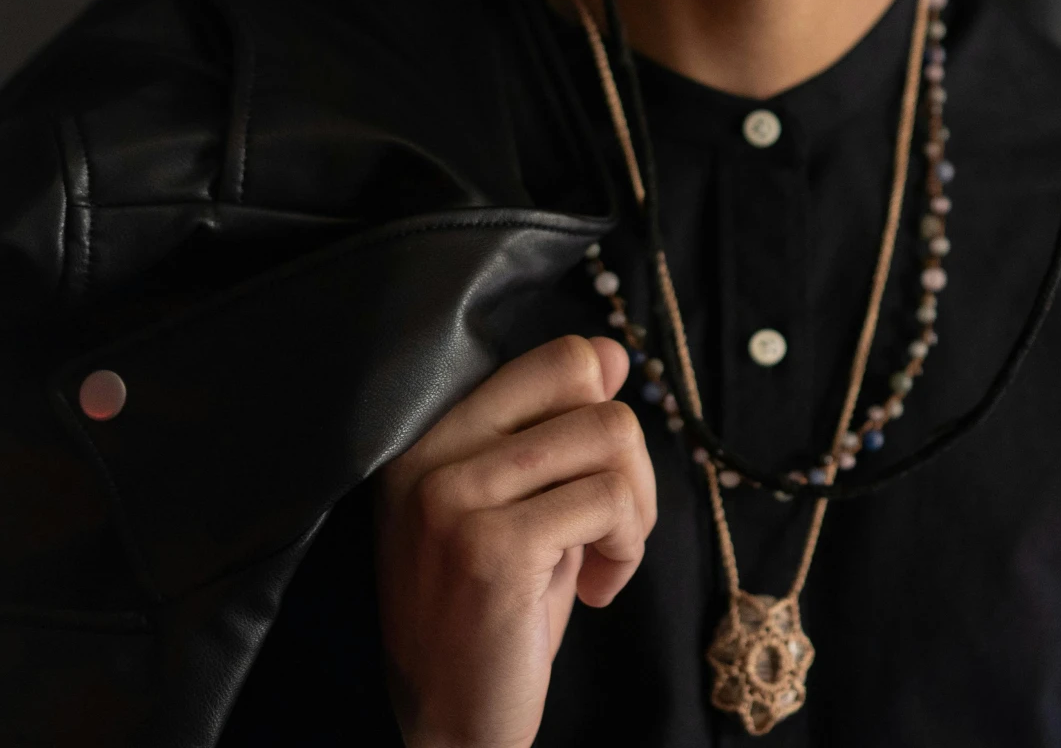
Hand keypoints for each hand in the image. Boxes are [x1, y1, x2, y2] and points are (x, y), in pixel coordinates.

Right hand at [376, 334, 657, 747]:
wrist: (454, 726)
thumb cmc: (496, 618)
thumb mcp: (528, 508)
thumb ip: (562, 431)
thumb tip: (613, 351)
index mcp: (427, 437)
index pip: (557, 359)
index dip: (599, 415)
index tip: (587, 486)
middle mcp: (427, 456)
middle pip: (590, 387)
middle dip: (627, 459)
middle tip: (609, 529)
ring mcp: (453, 498)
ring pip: (611, 436)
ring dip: (633, 509)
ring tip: (602, 563)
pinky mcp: (492, 547)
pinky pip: (609, 501)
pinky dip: (627, 549)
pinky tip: (596, 592)